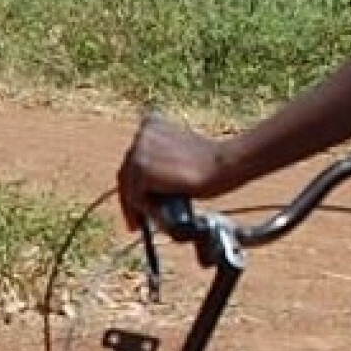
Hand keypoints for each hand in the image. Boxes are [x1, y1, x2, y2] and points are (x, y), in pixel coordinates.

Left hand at [116, 110, 226, 230]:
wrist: (224, 164)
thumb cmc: (211, 164)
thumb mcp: (179, 157)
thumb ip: (162, 164)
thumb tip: (147, 190)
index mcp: (151, 124)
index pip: (134, 160)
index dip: (133, 184)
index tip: (138, 201)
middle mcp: (142, 133)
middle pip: (127, 173)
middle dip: (129, 199)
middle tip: (135, 220)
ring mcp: (140, 149)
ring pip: (130, 187)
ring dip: (137, 208)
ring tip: (144, 225)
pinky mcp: (142, 167)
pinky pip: (136, 196)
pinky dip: (145, 210)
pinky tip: (156, 218)